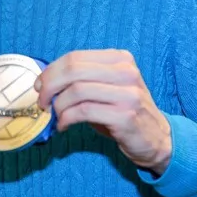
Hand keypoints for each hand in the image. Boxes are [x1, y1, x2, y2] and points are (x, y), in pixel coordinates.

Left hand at [35, 49, 171, 174]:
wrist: (157, 139)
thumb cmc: (123, 112)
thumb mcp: (106, 88)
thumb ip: (81, 79)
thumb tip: (44, 81)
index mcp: (120, 58)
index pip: (74, 57)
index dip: (51, 71)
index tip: (39, 85)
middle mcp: (126, 71)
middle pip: (73, 70)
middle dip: (50, 86)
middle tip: (42, 101)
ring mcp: (128, 93)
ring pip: (76, 91)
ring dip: (58, 105)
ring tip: (56, 115)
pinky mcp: (125, 115)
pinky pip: (83, 111)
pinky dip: (66, 119)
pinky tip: (64, 125)